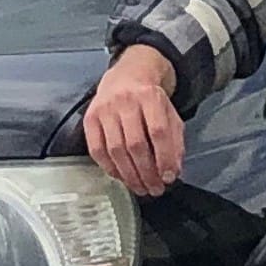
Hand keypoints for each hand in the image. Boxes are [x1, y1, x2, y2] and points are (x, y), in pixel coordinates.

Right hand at [84, 45, 186, 196]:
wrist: (126, 76)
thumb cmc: (150, 100)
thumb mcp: (170, 114)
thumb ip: (175, 142)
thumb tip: (172, 171)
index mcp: (149, 97)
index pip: (157, 132)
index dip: (164, 158)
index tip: (169, 178)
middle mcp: (125, 101)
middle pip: (135, 144)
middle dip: (146, 173)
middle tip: (154, 189)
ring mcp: (104, 109)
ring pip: (115, 149)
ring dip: (129, 175)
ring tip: (140, 188)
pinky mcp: (90, 117)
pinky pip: (96, 149)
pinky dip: (109, 168)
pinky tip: (121, 176)